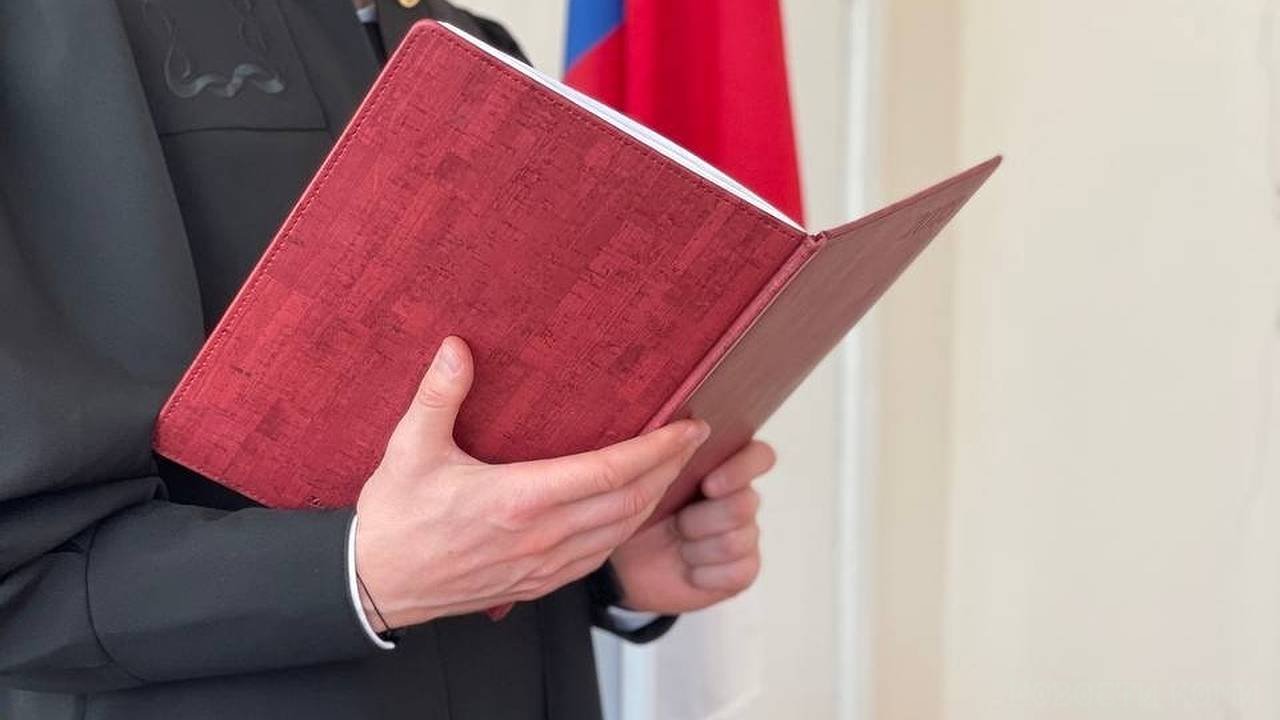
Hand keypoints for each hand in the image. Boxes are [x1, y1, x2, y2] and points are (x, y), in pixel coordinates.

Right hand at [354, 337, 708, 630]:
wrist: (374, 585)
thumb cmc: (395, 518)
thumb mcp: (408, 448)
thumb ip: (438, 395)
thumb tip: (457, 347)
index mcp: (518, 499)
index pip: (609, 472)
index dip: (657, 450)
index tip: (688, 428)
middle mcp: (541, 536)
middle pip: (629, 503)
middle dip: (669, 469)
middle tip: (694, 440)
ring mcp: (542, 566)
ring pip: (620, 533)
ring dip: (654, 500)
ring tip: (672, 469)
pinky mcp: (536, 584)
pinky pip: (598, 558)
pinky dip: (626, 531)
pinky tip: (631, 513)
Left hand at [607, 440, 773, 614]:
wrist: (626, 566)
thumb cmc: (635, 515)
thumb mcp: (643, 483)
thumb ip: (667, 455)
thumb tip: (685, 430)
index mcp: (721, 468)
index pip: (759, 456)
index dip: (743, 468)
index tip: (710, 484)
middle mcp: (740, 498)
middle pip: (746, 503)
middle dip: (702, 519)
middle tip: (676, 524)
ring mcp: (744, 535)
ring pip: (737, 539)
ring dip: (698, 547)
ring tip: (678, 545)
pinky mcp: (741, 571)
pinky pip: (738, 571)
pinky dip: (705, 573)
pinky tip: (688, 569)